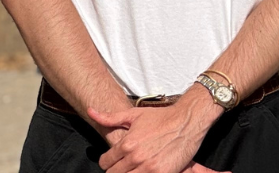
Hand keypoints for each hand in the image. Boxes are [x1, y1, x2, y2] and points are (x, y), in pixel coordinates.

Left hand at [89, 101, 220, 172]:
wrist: (188, 121)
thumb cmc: (162, 117)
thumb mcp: (135, 115)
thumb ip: (110, 117)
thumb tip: (91, 111)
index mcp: (127, 144)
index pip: (105, 162)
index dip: (108, 161)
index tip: (114, 159)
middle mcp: (136, 157)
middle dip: (117, 169)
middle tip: (125, 164)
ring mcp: (149, 168)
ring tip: (135, 167)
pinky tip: (146, 169)